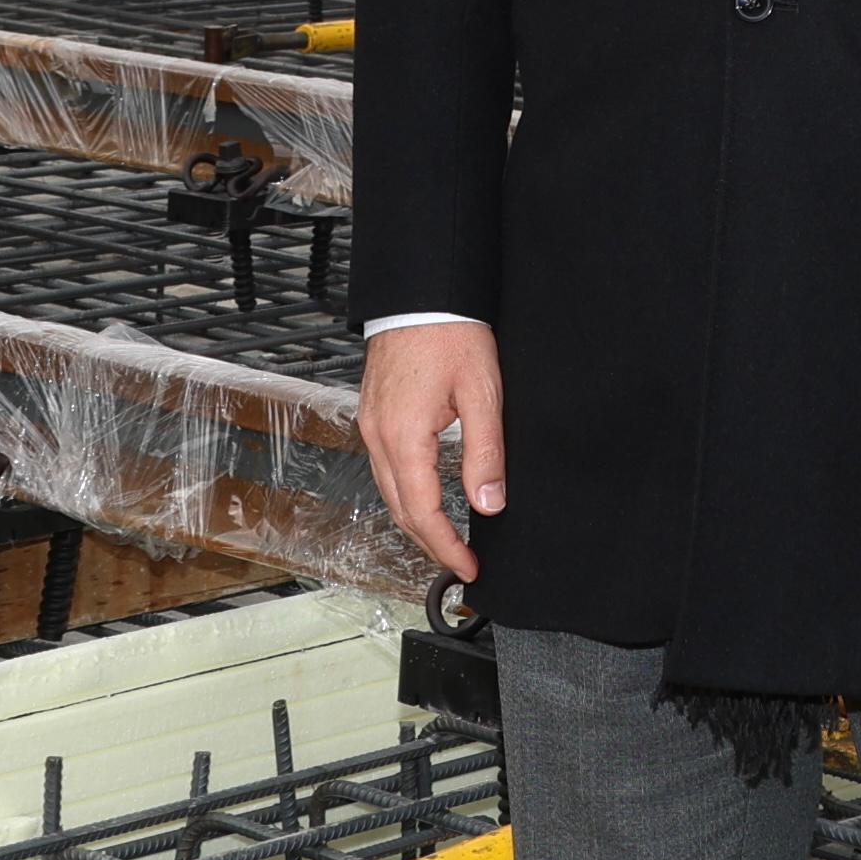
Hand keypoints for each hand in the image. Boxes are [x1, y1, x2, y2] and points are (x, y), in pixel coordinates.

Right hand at [359, 320, 503, 580]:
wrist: (423, 293)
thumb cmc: (452, 333)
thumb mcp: (482, 393)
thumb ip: (485, 452)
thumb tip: (489, 503)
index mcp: (404, 437)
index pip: (423, 512)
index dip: (446, 547)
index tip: (468, 566)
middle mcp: (379, 436)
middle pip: (401, 509)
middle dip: (430, 542)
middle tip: (461, 562)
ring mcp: (371, 425)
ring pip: (389, 491)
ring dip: (416, 521)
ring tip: (446, 539)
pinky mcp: (373, 414)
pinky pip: (384, 468)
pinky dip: (405, 493)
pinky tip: (424, 497)